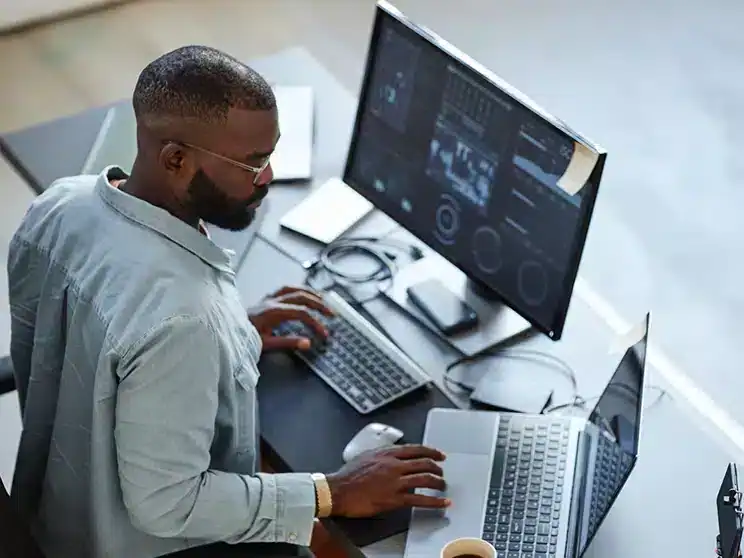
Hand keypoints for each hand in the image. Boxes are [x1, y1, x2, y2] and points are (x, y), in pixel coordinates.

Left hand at [249, 286, 333, 351]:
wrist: (226, 332)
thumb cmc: (244, 338)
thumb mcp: (266, 344)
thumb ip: (288, 343)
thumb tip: (307, 343)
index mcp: (272, 311)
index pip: (301, 313)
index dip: (315, 322)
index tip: (323, 333)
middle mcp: (271, 301)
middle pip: (301, 297)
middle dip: (319, 304)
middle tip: (331, 314)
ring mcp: (268, 298)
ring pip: (294, 289)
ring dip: (310, 293)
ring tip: (323, 300)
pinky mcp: (265, 299)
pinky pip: (286, 289)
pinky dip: (299, 290)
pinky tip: (305, 295)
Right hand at [326, 445, 449, 517]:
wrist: (338, 490)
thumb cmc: (347, 475)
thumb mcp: (365, 456)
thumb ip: (381, 454)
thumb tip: (389, 455)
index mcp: (387, 453)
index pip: (416, 449)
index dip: (431, 451)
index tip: (439, 455)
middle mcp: (394, 465)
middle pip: (424, 463)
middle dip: (437, 468)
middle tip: (442, 472)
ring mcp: (395, 482)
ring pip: (425, 479)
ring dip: (438, 483)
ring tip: (443, 486)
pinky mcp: (394, 499)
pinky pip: (419, 500)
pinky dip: (434, 501)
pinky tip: (441, 502)